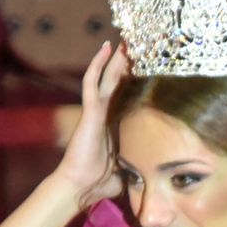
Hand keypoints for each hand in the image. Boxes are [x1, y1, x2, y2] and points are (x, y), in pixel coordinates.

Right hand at [49, 41, 129, 205]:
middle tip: (132, 45)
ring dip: (114, 59)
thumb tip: (146, 180)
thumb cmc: (97, 182)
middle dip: (123, 65)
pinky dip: (97, 64)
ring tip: (123, 41)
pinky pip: (92, 82)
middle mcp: (102, 115)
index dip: (130, 82)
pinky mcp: (90, 110)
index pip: (122, 98)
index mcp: (110, 126)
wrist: (80, 186)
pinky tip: (105, 48)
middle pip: (115, 83)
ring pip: (106, 78)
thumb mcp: (123, 174)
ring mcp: (95, 111)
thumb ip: (132, 170)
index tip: (139, 68)